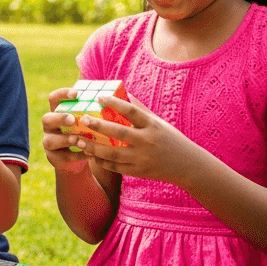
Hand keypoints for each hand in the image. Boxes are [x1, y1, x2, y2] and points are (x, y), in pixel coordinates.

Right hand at [41, 87, 90, 173]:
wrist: (79, 159)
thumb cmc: (87, 133)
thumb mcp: (88, 121)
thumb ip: (93, 112)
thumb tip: (112, 99)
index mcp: (57, 112)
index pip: (54, 98)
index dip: (62, 94)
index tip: (76, 94)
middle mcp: (50, 126)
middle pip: (46, 118)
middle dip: (60, 118)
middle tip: (72, 119)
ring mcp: (49, 142)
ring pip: (49, 141)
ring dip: (65, 140)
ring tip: (78, 140)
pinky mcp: (53, 157)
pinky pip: (62, 157)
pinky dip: (76, 155)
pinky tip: (89, 154)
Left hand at [72, 92, 200, 185]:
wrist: (187, 166)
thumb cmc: (170, 139)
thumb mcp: (158, 122)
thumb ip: (140, 110)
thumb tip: (123, 93)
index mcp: (153, 125)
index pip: (132, 111)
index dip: (115, 103)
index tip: (99, 97)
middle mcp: (147, 141)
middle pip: (119, 133)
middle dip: (99, 126)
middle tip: (83, 119)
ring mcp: (142, 158)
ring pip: (113, 153)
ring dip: (94, 147)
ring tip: (79, 141)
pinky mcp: (138, 172)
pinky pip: (116, 167)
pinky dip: (102, 161)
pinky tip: (90, 155)